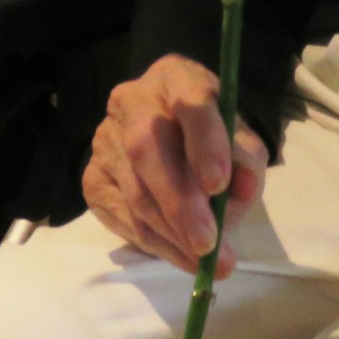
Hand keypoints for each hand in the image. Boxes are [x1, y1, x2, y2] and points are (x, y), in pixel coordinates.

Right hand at [82, 54, 267, 277]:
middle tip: (208, 242)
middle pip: (148, 147)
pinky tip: (181, 256)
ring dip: (172, 233)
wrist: (173, 140)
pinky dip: (155, 243)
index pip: (189, 100)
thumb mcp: (239, 140)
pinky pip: (121, 215)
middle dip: (179, 200)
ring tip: (207, 261)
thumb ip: (246, 159)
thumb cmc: (210, 138)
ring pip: (134, 189)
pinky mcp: (92, 176)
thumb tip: (242, 188)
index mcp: (175, 77)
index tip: (220, 184)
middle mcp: (132, 101)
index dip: (204, 141)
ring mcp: (105, 138)